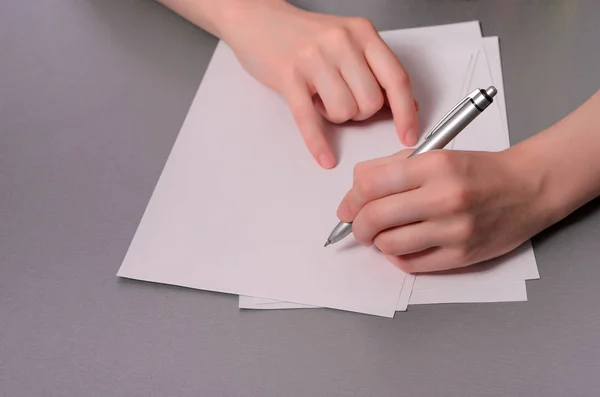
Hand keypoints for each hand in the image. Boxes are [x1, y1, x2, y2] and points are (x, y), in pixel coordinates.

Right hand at [221, 0, 417, 167]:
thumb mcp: (348, 42)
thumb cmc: (304, 35)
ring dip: (335, 116)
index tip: (408, 134)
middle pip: (370, 102)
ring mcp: (313, 58)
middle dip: (359, 113)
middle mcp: (341, 42)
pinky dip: (318, 143)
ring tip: (321, 99)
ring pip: (344, 111)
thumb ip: (376, 71)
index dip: (405, 113)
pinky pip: (309, 119)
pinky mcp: (289, 76)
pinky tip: (324, 156)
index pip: (396, 79)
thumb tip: (405, 106)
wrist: (259, 19)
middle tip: (342, 101)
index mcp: (362, 33)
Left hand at [336, 148, 551, 272]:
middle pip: (374, 217)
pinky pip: (410, 264)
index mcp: (434, 165)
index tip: (347, 207)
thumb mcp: (435, 155)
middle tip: (357, 226)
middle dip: (356, 225)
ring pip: (388, 244)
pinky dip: (397, 256)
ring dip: (376, 242)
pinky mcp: (462, 256)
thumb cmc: (477, 170)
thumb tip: (353, 191)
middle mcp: (444, 197)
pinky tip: (402, 245)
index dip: (351, 198)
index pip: (370, 184)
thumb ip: (392, 168)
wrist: (527, 188)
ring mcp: (454, 230)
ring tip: (382, 235)